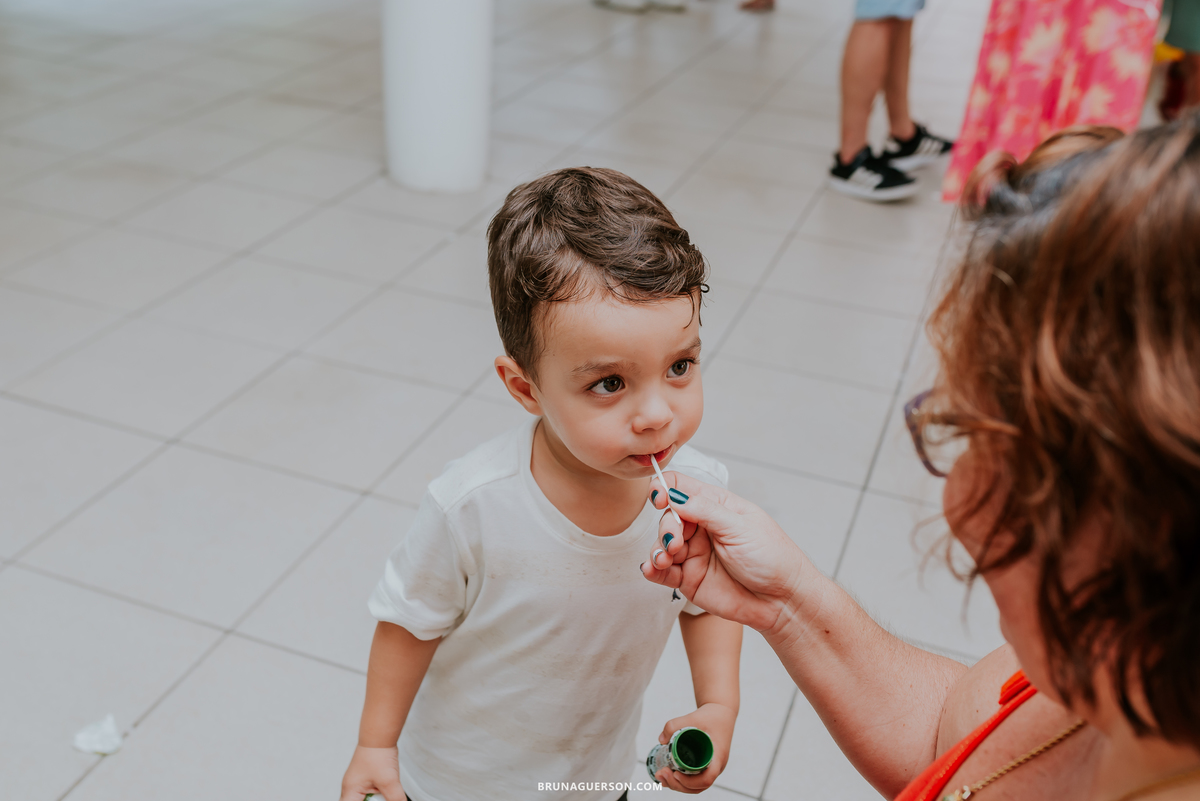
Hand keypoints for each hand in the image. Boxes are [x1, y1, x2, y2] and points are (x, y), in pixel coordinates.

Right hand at [340, 745, 406, 800]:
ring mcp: (358, 783)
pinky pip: (372, 792)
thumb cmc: (377, 754)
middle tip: (383, 795)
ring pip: (368, 799)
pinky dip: (381, 793)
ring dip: (378, 797)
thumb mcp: (389, 781)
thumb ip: (395, 798)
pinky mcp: (367, 779)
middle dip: (374, 800)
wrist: (381, 736)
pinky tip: (387, 788)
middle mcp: (351, 789)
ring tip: (386, 789)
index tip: (375, 799)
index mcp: (350, 791)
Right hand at [641, 472, 812, 632]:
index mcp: (716, 506)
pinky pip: (662, 571)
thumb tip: (673, 494)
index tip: (659, 499)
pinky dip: (652, 569)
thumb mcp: (740, 527)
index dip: (664, 489)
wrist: (783, 600)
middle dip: (666, 528)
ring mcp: (694, 553)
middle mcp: (701, 527)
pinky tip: (651, 570)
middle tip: (675, 543)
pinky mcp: (688, 578)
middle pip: (667, 517)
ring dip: (657, 549)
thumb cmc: (772, 557)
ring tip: (665, 559)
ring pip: (661, 544)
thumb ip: (705, 510)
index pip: (680, 488)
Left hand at [653, 703, 735, 792]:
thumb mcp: (693, 717)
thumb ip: (674, 725)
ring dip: (678, 785)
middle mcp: (717, 766)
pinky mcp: (706, 765)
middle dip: (678, 785)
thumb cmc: (711, 716)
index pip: (707, 778)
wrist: (721, 712)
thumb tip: (661, 740)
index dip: (690, 781)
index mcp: (718, 756)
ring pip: (696, 786)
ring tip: (660, 776)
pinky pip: (695, 779)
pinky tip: (668, 776)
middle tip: (661, 774)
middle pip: (699, 786)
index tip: (675, 773)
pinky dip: (682, 781)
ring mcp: (712, 767)